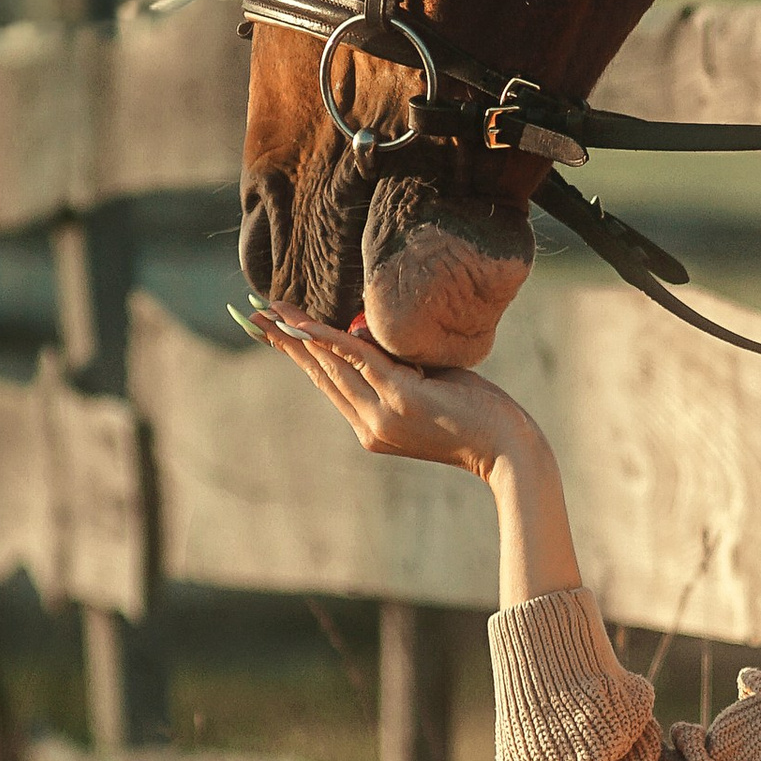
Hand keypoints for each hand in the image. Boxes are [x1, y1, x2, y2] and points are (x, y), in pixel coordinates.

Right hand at [240, 299, 541, 481]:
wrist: (508, 448)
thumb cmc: (479, 415)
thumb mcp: (429, 386)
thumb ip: (401, 367)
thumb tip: (378, 335)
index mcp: (372, 426)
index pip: (329, 383)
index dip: (300, 355)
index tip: (275, 332)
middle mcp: (369, 424)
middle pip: (319, 373)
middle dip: (285, 341)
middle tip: (252, 315)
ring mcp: (382, 414)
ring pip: (330, 365)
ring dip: (296, 334)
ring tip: (269, 312)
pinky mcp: (400, 399)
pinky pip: (357, 360)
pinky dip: (328, 340)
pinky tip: (305, 325)